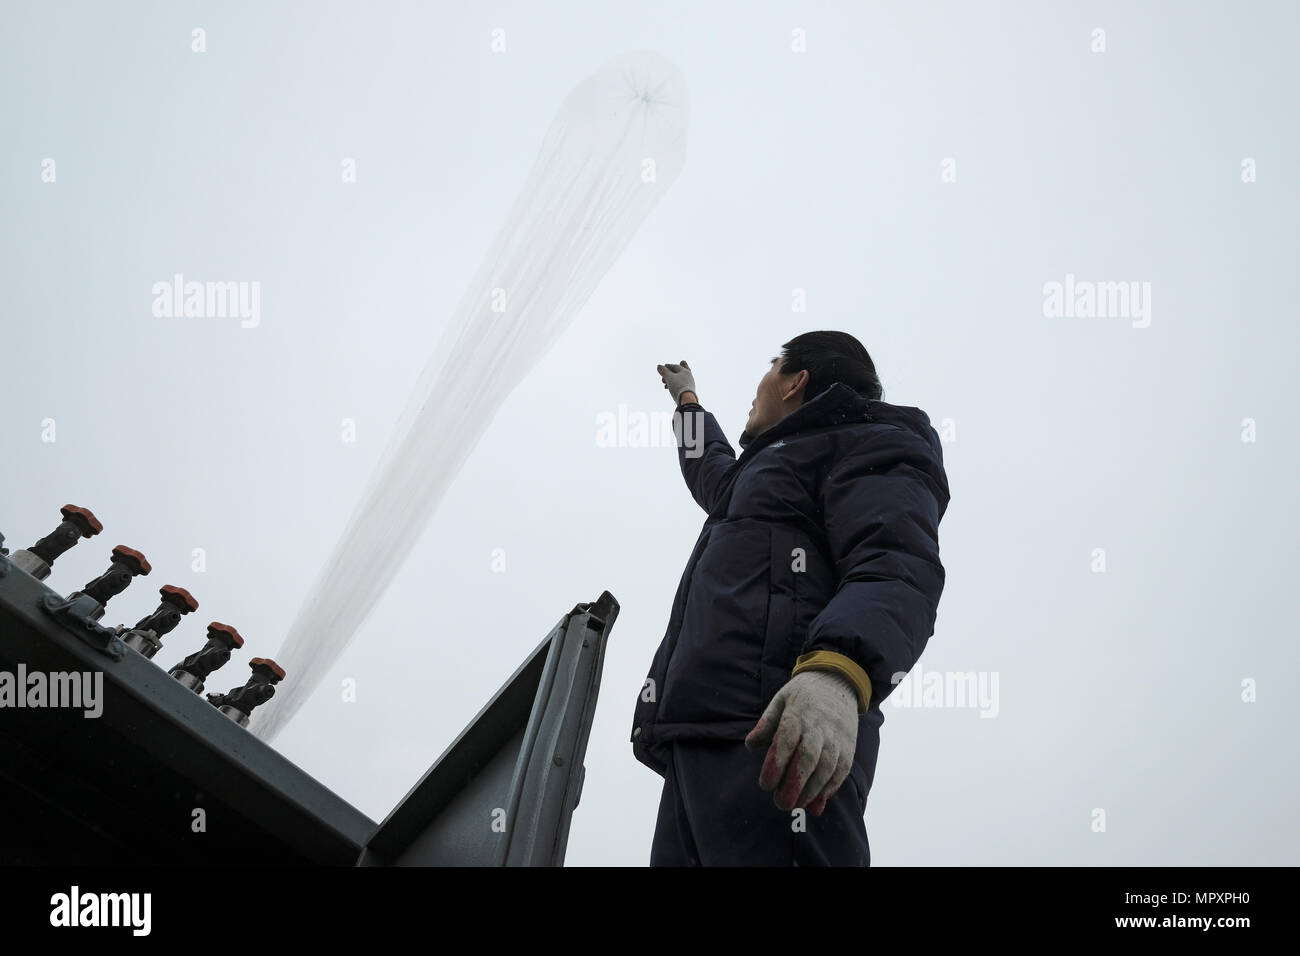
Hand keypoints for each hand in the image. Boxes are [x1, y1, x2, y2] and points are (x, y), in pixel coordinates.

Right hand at [656, 360, 695, 403]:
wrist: (686, 400)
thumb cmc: (678, 387)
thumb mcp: (669, 378)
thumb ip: (664, 371)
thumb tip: (659, 366)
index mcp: (685, 371)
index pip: (676, 366)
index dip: (668, 366)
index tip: (663, 367)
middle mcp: (688, 377)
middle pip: (681, 371)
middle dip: (674, 369)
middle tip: (675, 365)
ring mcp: (689, 384)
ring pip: (679, 379)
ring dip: (671, 379)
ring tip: (664, 382)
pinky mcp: (687, 391)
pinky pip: (680, 385)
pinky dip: (673, 385)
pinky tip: (668, 388)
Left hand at [744, 670, 857, 814]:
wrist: (838, 681)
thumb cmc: (803, 693)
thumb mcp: (781, 699)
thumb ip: (767, 723)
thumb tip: (751, 745)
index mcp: (798, 714)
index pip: (786, 741)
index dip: (776, 765)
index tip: (765, 784)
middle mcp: (819, 727)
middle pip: (807, 759)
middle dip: (794, 784)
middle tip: (781, 804)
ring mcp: (836, 738)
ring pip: (826, 768)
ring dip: (812, 791)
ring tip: (797, 805)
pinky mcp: (848, 746)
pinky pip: (841, 770)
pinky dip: (831, 787)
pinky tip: (818, 800)